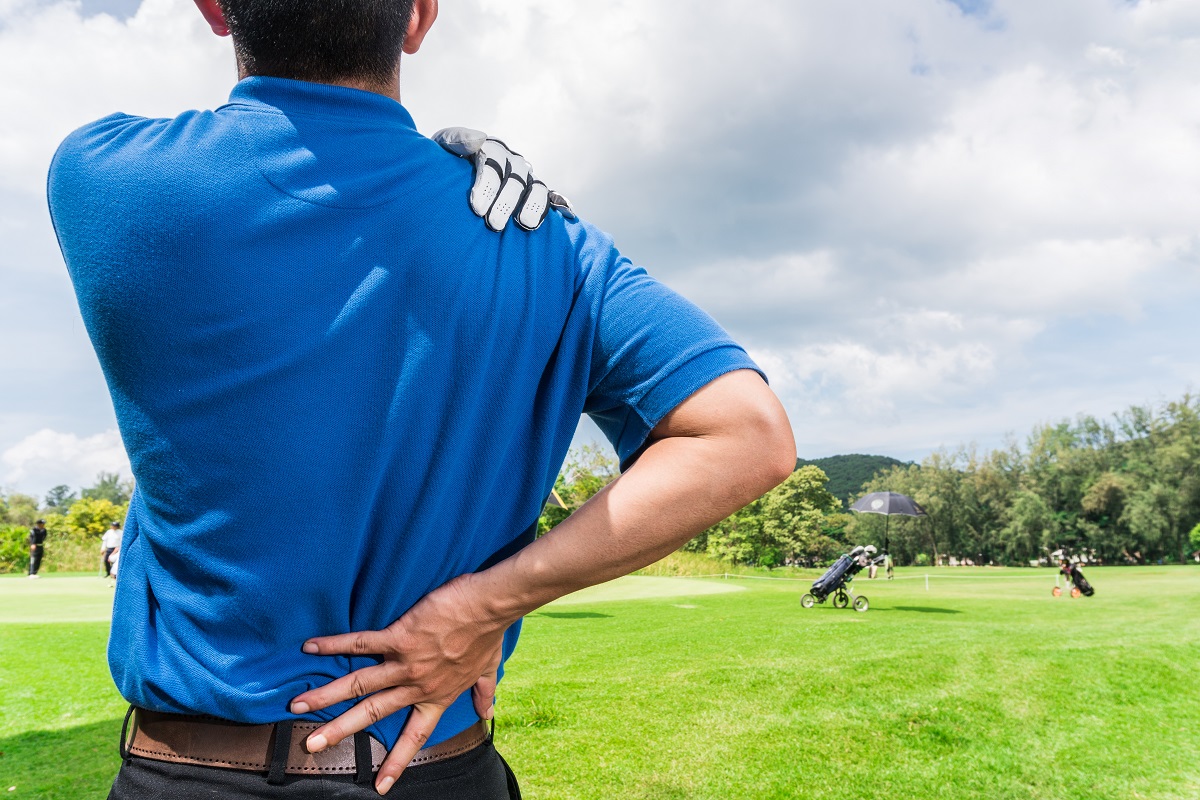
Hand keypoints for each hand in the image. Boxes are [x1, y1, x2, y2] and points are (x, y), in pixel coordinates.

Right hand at [289, 574, 509, 794]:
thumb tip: (488, 713)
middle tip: (313, 745)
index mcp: (436, 696)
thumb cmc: (488, 633)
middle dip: (340, 730)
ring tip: (299, 704)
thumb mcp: (488, 668)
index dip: (397, 762)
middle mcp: (417, 685)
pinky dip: (335, 645)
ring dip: (327, 695)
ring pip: (360, 684)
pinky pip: (361, 643)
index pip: (415, 737)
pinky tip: (311, 647)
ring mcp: (406, 662)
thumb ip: (484, 692)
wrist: (489, 606)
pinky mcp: (400, 637)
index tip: (380, 786)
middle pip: (373, 713)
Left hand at [433, 127, 574, 231]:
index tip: (476, 207)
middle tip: (493, 225)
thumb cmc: (444, 164)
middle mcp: (513, 163)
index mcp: (492, 149)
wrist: (450, 177)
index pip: (493, 161)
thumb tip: (479, 140)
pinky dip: (561, 203)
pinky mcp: (534, 194)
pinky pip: (551, 197)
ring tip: (525, 225)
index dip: (487, 183)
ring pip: (536, 188)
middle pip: (515, 179)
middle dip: (505, 202)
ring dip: (533, 206)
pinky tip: (568, 214)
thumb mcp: (443, 147)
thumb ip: (456, 141)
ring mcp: (526, 179)